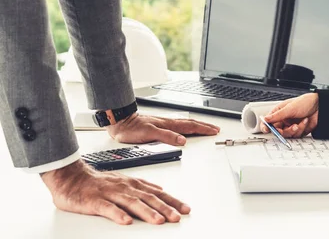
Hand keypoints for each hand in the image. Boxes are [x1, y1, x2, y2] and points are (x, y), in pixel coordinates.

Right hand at [41, 160, 188, 224]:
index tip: (186, 209)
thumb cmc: (97, 183)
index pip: (157, 194)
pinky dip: (117, 214)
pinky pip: (107, 208)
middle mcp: (125, 187)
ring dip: (147, 212)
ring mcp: (110, 194)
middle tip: (177, 217)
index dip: (172, 201)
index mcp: (133, 184)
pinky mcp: (95, 201)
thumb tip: (160, 190)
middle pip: (148, 198)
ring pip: (132, 203)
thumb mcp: (123, 182)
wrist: (71, 177)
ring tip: (159, 220)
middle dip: (165, 208)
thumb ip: (141, 186)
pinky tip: (126, 221)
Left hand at [106, 113, 219, 145]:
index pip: (190, 127)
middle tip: (215, 129)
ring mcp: (164, 124)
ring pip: (185, 124)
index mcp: (168, 125)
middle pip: (191, 124)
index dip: (203, 129)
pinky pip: (178, 126)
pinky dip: (186, 128)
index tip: (214, 131)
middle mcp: (168, 123)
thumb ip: (166, 137)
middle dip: (204, 126)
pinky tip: (185, 130)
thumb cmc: (131, 128)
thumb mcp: (149, 134)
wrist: (120, 122)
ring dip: (197, 126)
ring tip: (205, 128)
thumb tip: (182, 140)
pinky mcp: (159, 127)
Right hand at [261, 93, 318, 137]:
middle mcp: (284, 119)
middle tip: (289, 128)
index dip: (266, 126)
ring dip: (294, 130)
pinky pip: (297, 135)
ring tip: (299, 123)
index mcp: (280, 112)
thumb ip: (277, 115)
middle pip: (278, 131)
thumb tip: (266, 119)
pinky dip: (301, 129)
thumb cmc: (306, 102)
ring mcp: (291, 125)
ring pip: (287, 134)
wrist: (321, 106)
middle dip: (283, 131)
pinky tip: (305, 121)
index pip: (269, 121)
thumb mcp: (290, 108)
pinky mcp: (299, 130)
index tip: (267, 130)